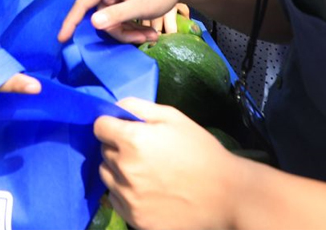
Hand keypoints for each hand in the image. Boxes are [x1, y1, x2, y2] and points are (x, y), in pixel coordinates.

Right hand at [57, 0, 189, 43]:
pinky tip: (150, 32)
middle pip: (102, 19)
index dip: (71, 22)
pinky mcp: (123, 2)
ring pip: (113, 23)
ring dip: (131, 33)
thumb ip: (117, 15)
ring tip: (152, 36)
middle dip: (121, 32)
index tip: (62, 39)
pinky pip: (121, 20)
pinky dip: (134, 28)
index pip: (82, 4)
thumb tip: (92, 23)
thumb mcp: (141, 6)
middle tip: (144, 39)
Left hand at [96, 98, 243, 229]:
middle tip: (143, 151)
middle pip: (104, 152)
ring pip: (107, 176)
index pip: (100, 127)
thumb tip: (115, 107)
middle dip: (118, 148)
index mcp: (133, 140)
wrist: (226, 195)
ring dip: (118, 171)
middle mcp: (124, 169)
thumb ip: (139, 107)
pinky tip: (147, 191)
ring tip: (145, 172)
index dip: (111, 125)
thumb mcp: (174, 117)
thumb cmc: (201, 151)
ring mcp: (128, 197)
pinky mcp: (134, 219)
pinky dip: (124, 193)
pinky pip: (115, 200)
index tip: (124, 129)